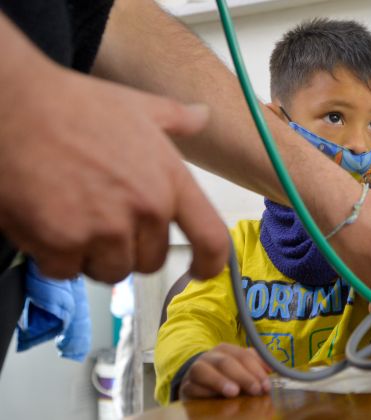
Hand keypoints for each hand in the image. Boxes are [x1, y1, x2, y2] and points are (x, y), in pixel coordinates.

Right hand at [0, 37, 228, 282]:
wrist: (13, 106)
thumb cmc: (74, 105)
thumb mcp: (137, 107)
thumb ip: (176, 119)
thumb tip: (203, 115)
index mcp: (171, 181)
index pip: (210, 238)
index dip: (210, 264)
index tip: (202, 272)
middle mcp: (146, 209)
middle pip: (150, 262)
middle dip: (129, 249)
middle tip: (102, 219)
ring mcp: (106, 229)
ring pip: (110, 271)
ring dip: (92, 256)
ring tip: (73, 217)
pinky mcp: (63, 243)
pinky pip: (66, 271)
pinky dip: (54, 256)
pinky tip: (45, 222)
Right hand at [179, 344, 271, 399]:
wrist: (196, 380)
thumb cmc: (225, 374)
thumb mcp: (240, 366)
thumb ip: (255, 364)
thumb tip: (270, 369)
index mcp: (225, 349)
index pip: (242, 355)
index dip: (256, 369)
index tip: (266, 385)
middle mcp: (209, 357)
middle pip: (225, 362)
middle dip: (242, 376)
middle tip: (255, 390)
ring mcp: (195, 370)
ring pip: (204, 371)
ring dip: (219, 381)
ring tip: (234, 392)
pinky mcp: (186, 386)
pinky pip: (192, 387)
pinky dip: (203, 392)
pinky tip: (214, 398)